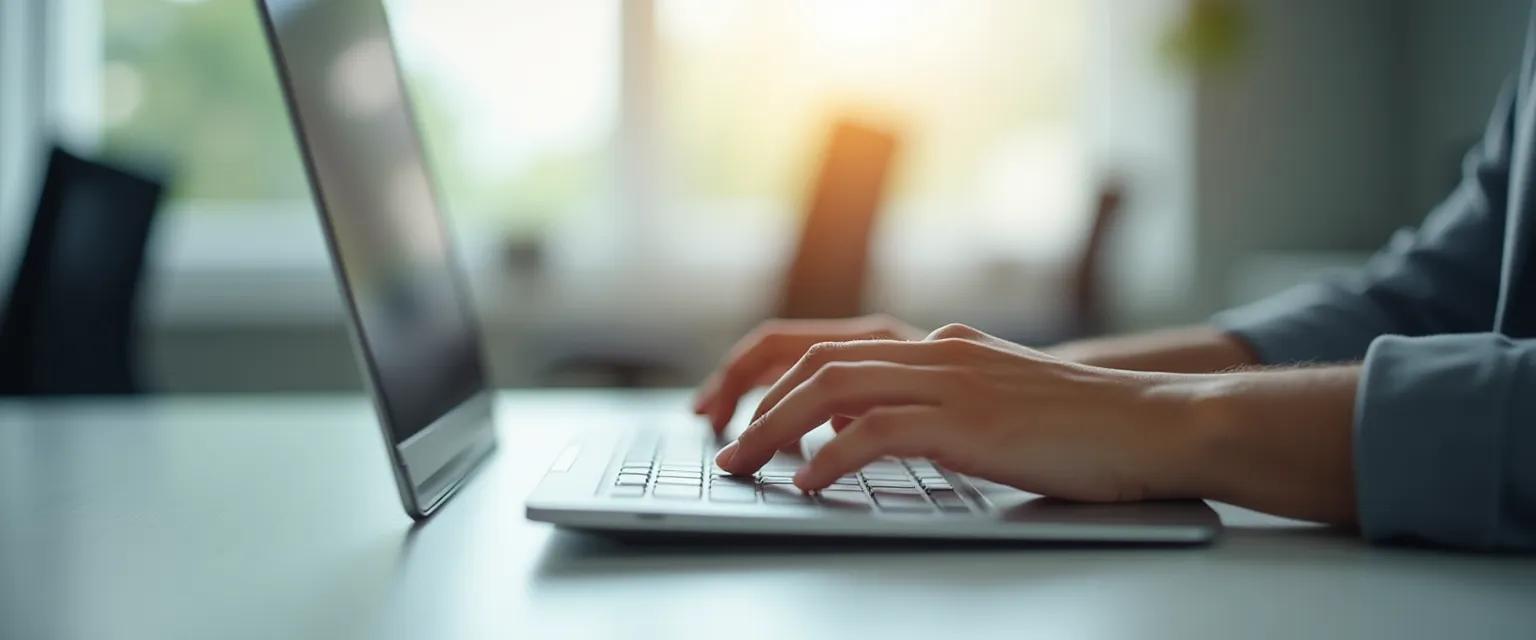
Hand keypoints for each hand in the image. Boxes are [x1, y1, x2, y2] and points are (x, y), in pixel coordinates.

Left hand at [712, 323, 1202, 502]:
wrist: (1154, 424)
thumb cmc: (1080, 428)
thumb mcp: (992, 402)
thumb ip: (927, 405)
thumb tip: (857, 431)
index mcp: (937, 345)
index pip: (828, 345)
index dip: (767, 373)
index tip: (730, 408)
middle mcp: (936, 351)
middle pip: (816, 364)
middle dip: (754, 403)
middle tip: (719, 445)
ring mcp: (952, 382)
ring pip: (833, 392)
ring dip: (775, 431)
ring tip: (742, 466)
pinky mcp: (969, 423)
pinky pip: (877, 435)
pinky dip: (832, 460)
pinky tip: (809, 485)